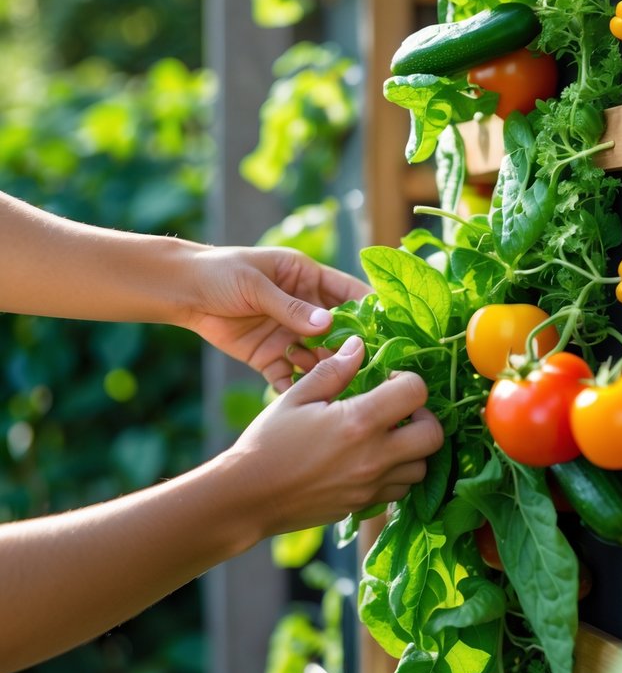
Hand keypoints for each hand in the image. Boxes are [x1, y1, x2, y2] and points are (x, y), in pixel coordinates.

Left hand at [183, 246, 369, 387]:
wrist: (182, 292)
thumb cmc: (221, 273)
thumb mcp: (257, 285)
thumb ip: (291, 307)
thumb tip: (328, 325)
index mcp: (306, 278)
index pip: (348, 293)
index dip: (368, 309)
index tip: (387, 330)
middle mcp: (303, 308)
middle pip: (338, 332)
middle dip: (350, 350)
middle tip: (365, 370)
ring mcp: (288, 334)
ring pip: (317, 358)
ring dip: (325, 372)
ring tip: (333, 387)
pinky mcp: (269, 357)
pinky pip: (288, 376)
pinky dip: (295, 388)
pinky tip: (302, 400)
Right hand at [228, 337, 443, 533]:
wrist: (247, 498)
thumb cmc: (268, 442)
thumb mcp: (297, 397)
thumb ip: (334, 370)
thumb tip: (360, 346)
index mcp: (358, 422)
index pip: (416, 392)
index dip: (408, 381)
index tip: (387, 381)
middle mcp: (374, 457)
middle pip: (434, 436)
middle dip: (424, 416)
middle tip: (399, 410)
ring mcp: (371, 486)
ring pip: (421, 467)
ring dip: (413, 447)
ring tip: (386, 435)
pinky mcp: (364, 505)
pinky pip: (400, 490)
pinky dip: (397, 473)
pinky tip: (373, 458)